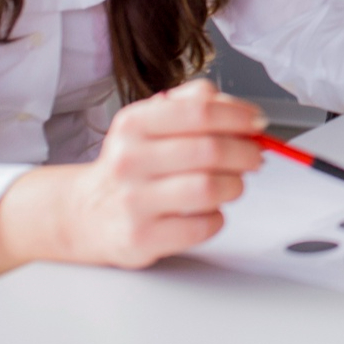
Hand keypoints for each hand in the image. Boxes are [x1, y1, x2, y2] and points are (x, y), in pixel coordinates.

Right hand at [66, 79, 265, 267]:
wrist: (85, 213)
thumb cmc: (131, 166)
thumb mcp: (150, 122)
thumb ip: (193, 104)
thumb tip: (241, 110)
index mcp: (134, 124)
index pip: (200, 111)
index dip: (239, 116)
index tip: (257, 123)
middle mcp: (130, 160)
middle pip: (210, 151)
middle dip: (246, 153)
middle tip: (254, 157)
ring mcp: (133, 201)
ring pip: (210, 189)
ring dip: (234, 186)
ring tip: (231, 184)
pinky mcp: (142, 238)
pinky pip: (203, 226)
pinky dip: (217, 218)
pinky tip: (207, 211)